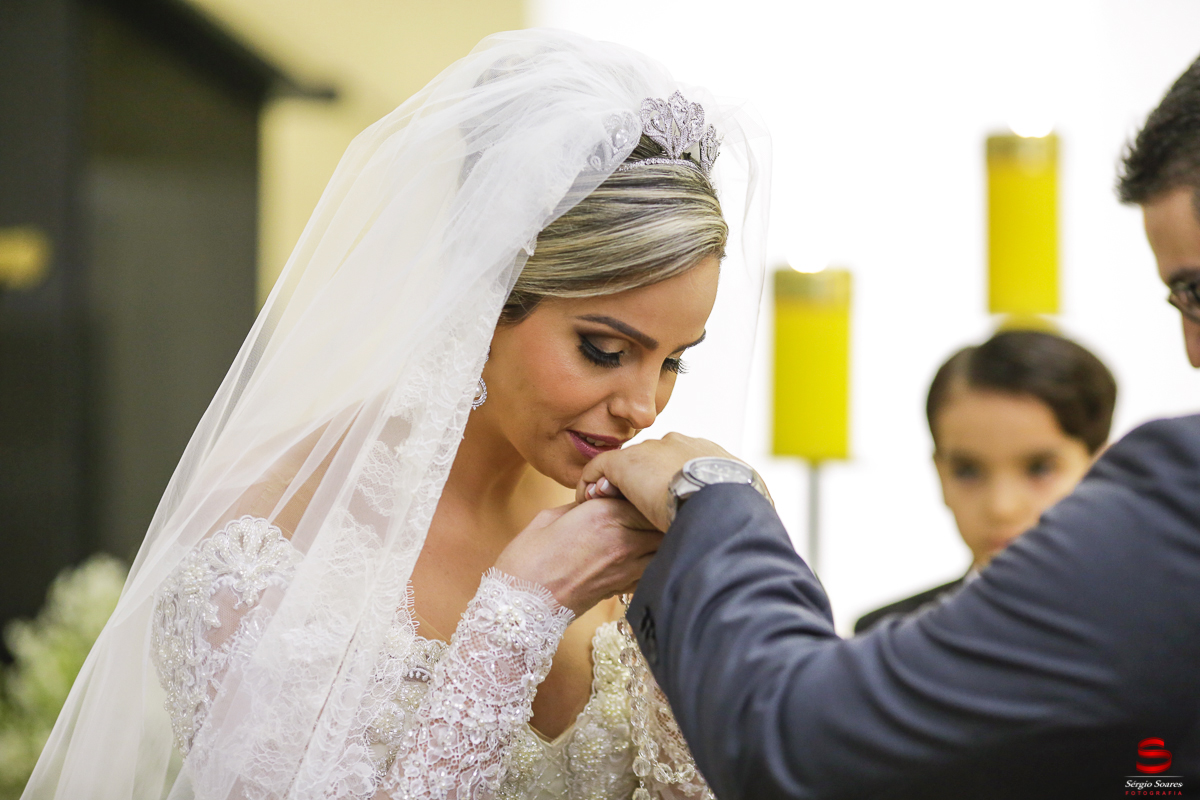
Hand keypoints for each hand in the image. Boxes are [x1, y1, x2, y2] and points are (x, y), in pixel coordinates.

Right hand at [493, 499, 661, 616]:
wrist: (521, 605)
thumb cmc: (528, 560)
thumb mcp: (549, 517)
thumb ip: (580, 505)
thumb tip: (596, 501)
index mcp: (603, 514)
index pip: (642, 495)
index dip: (640, 493)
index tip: (631, 493)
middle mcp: (622, 539)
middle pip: (660, 519)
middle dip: (656, 513)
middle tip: (645, 510)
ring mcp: (627, 566)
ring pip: (664, 545)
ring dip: (660, 536)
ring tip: (647, 532)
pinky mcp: (625, 587)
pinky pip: (654, 568)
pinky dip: (653, 560)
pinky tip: (640, 555)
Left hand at [576, 433, 738, 530]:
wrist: (716, 498)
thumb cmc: (738, 508)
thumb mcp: (745, 505)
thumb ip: (736, 507)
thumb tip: (750, 523)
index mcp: (709, 454)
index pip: (683, 462)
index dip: (668, 482)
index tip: (662, 503)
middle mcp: (679, 444)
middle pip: (652, 461)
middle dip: (641, 482)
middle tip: (631, 508)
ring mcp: (651, 451)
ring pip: (626, 464)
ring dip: (615, 485)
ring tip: (605, 506)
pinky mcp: (625, 462)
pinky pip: (599, 468)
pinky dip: (591, 482)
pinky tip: (587, 501)